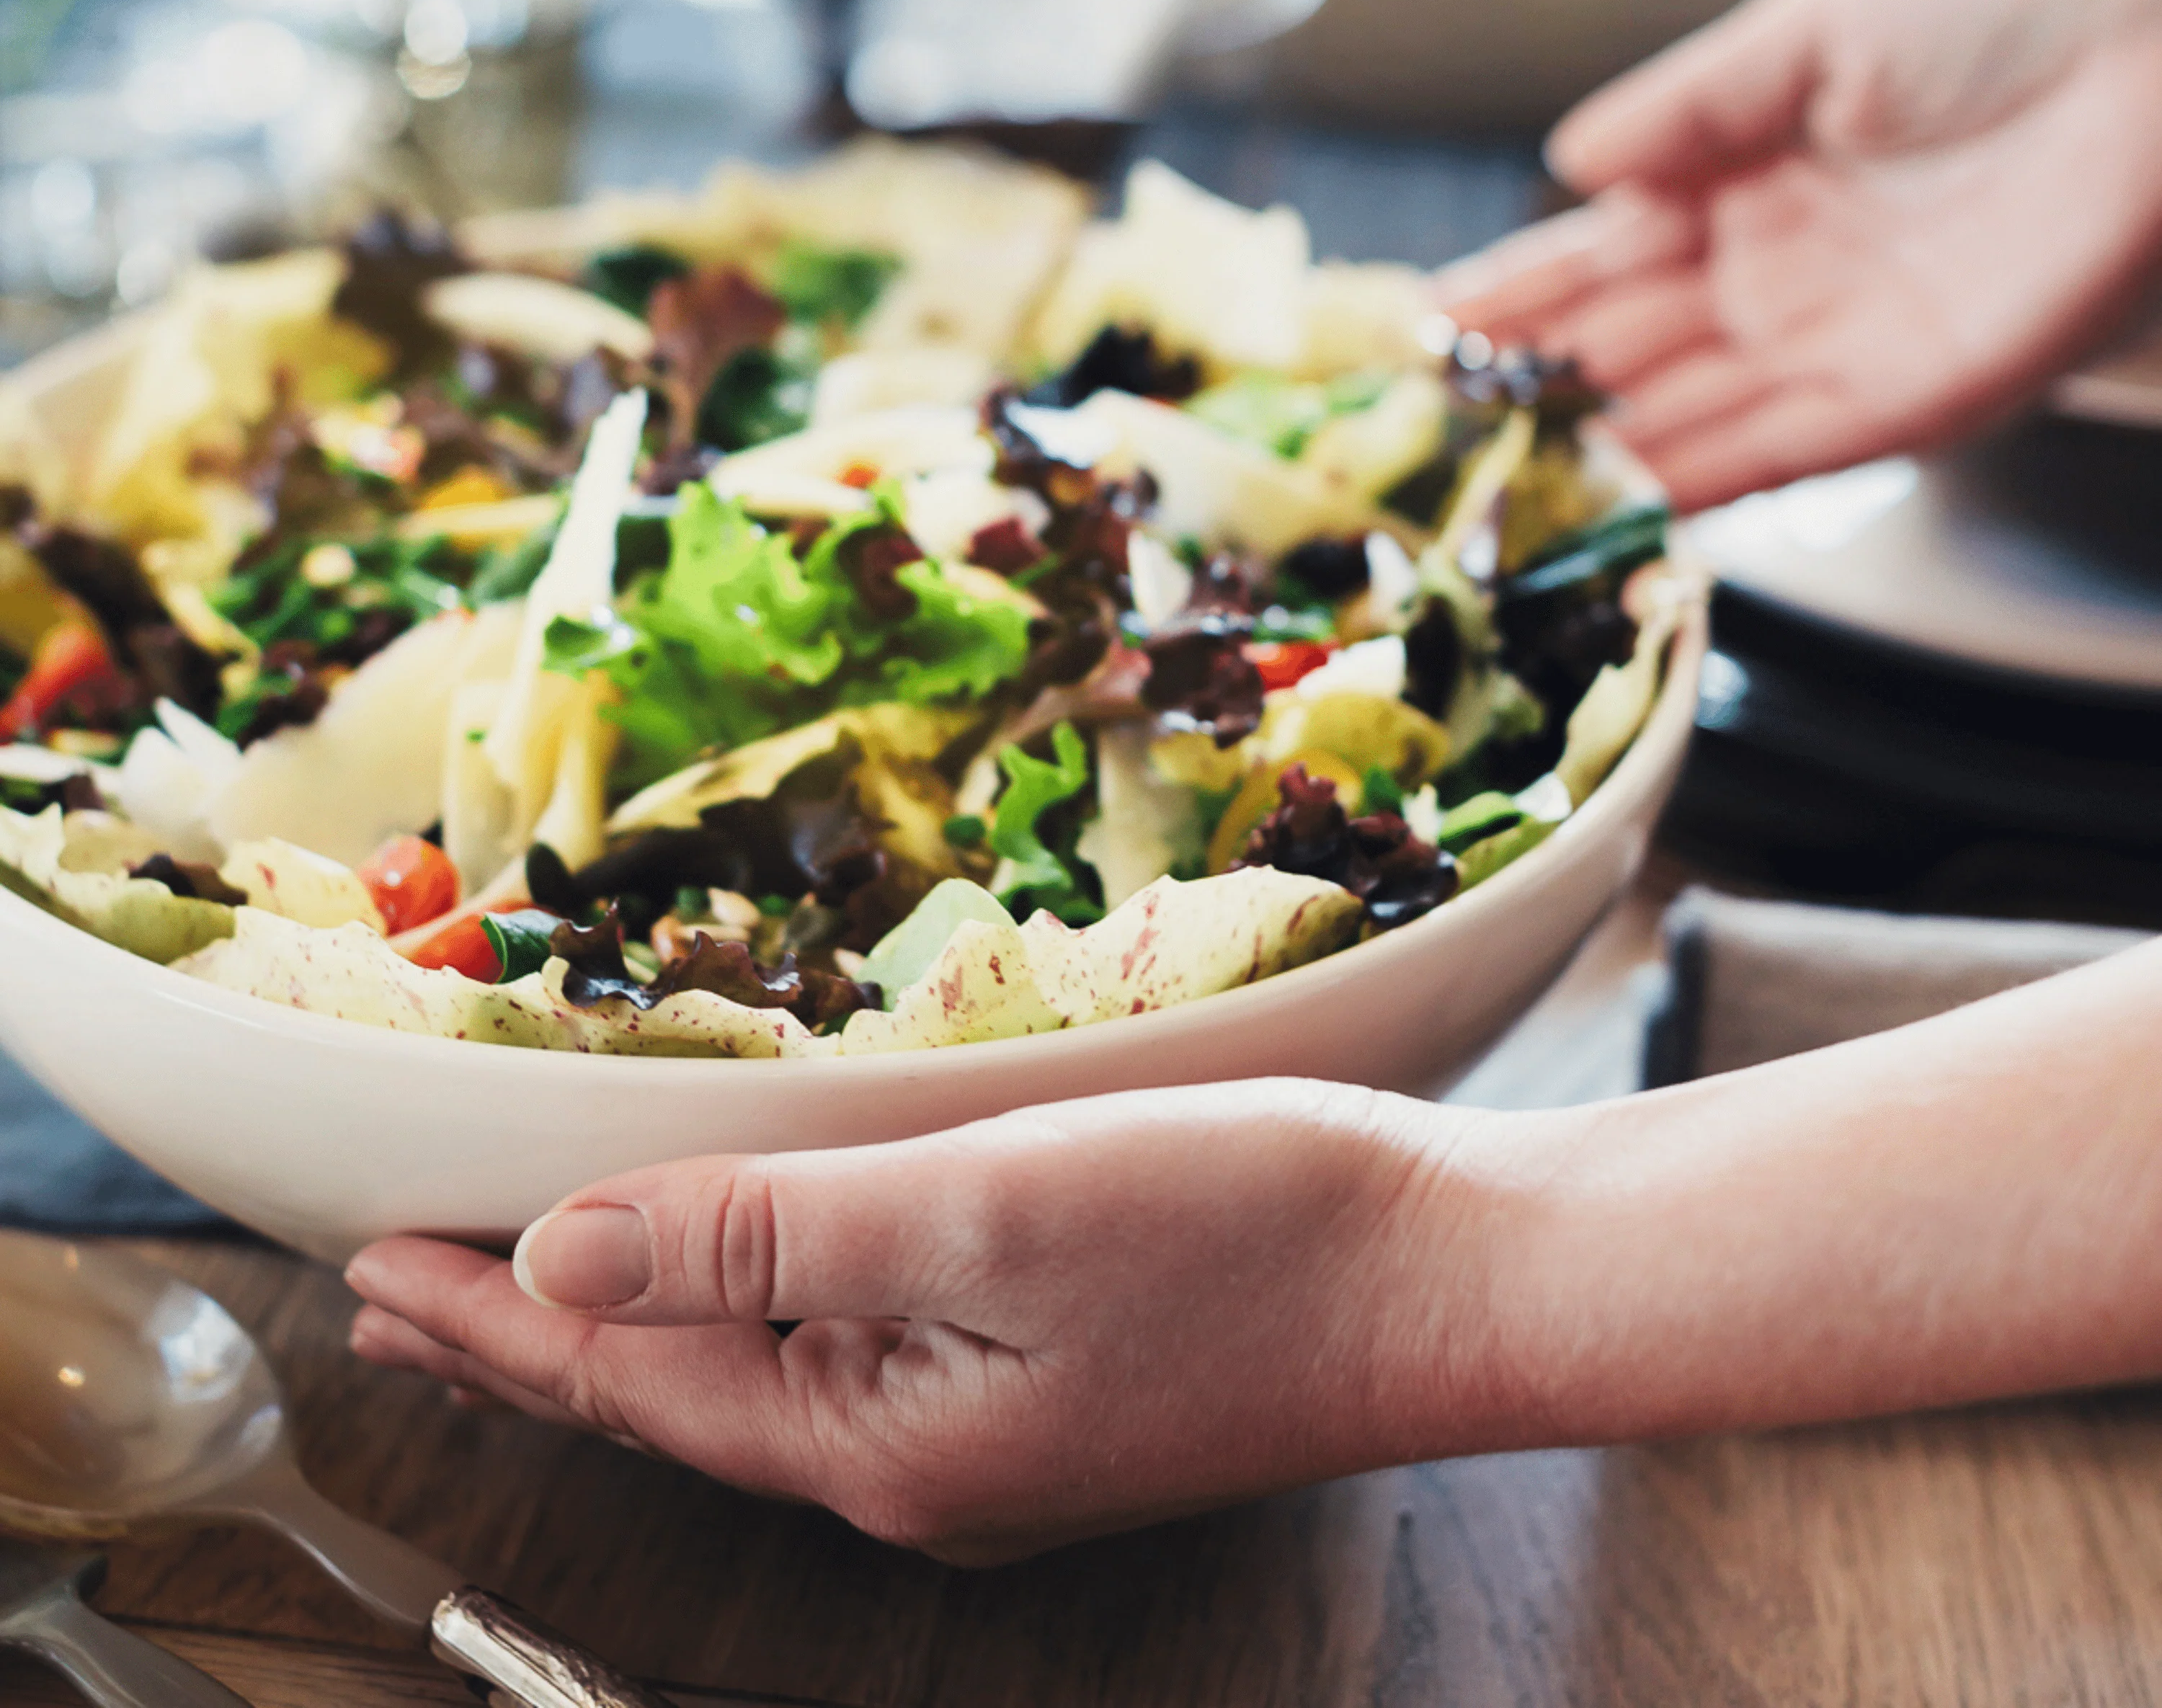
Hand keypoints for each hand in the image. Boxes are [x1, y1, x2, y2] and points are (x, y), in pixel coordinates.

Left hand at [343, 1081, 1487, 1562]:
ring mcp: (982, 1432)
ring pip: (749, 1372)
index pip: (624, 1380)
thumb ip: (765, 1236)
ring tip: (537, 1286)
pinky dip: (745, 1300)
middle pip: (670, 1394)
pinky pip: (839, 1345)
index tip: (371, 1270)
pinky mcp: (1042, 1380)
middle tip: (406, 1296)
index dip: (487, 1321)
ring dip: (631, 1321)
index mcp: (877, 1433)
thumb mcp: (982, 1209)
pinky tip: (743, 1271)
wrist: (1444, 1273)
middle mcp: (914, 1460)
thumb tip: (562, 1261)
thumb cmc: (1241, 1230)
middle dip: (527, 1342)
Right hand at [1436, 0, 2161, 509]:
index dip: (1514, 288)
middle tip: (1424, 422)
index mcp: (1742, 173)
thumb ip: (1692, 102)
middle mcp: (1768, 271)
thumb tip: (1568, 164)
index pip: (1599, 248)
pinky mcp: (1894, 406)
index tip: (1426, 321)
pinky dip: (1689, 487)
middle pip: (1618, 342)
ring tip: (1489, 480)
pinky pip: (1769, 458)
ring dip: (1587, 449)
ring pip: (1676, 413)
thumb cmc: (2016, 10)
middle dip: (1525, 382)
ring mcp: (1825, 345)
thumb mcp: (1823, 21)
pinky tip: (1606, 508)